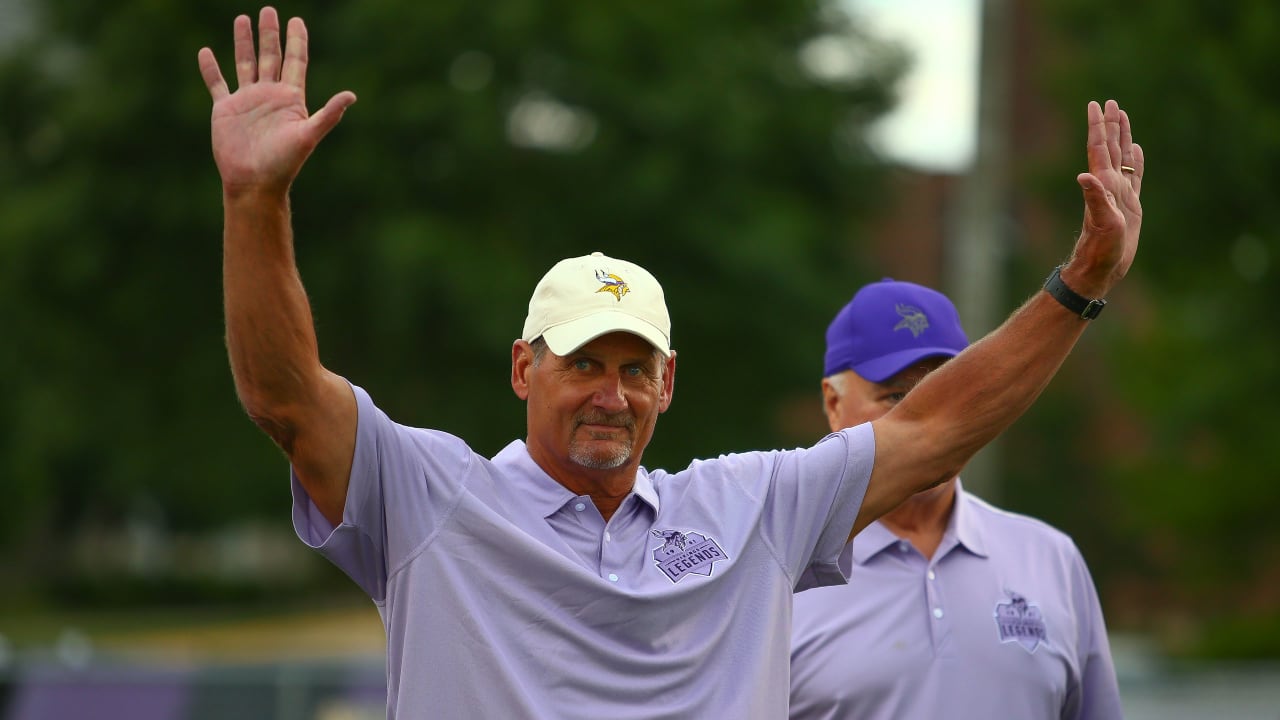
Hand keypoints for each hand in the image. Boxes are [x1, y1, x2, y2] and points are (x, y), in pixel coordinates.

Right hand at [196, 7, 355, 196]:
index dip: (297, 41)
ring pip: (245, 63)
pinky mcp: (225, 110)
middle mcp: (269, 95)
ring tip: (242, 19)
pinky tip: (206, 52)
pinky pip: (217, 83)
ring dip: (244, 42)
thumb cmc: (284, 163)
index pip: (295, 61)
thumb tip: (351, 96)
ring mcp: (247, 101)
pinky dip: (210, 69)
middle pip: (271, 56)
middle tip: (269, 11)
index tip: (297, 20)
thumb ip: (328, 115)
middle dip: (270, 33)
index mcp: (290, 98)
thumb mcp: (308, 136)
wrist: (254, 182)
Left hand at [1065, 99, 1143, 296]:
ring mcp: (1119, 193)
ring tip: (1122, 116)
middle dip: (1110, 124)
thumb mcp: (1103, 223)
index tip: (1095, 105)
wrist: (1102, 267)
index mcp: (1103, 184)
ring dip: (1122, 137)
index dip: (1098, 127)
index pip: (1099, 148)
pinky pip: (1133, 176)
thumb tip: (1084, 176)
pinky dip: (1135, 160)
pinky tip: (1135, 150)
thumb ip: (1095, 199)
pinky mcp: (1129, 205)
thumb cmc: (1101, 249)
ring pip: (1122, 157)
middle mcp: (1109, 185)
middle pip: (1110, 147)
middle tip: (1109, 102)